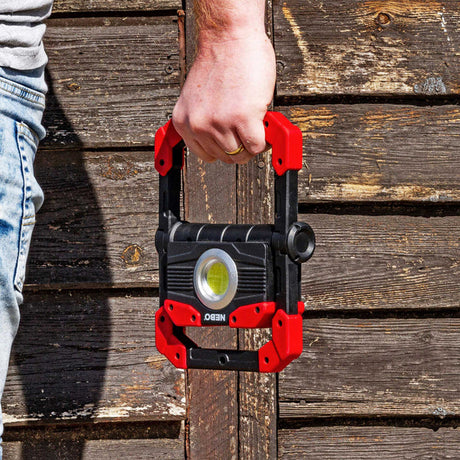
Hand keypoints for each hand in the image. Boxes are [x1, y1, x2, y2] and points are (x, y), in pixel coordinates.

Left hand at [172, 32, 275, 163]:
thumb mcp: (200, 100)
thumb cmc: (220, 62)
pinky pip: (256, 145)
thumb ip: (207, 122)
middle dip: (241, 146)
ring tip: (256, 124)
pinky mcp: (242, 118)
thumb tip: (225, 140)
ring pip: (241, 154)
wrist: (230, 36)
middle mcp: (198, 125)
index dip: (225, 149)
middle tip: (249, 133)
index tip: (235, 141)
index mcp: (184, 122)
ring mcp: (219, 123)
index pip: (206, 154)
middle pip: (225, 156)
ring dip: (253, 143)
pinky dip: (265, 139)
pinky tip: (264, 124)